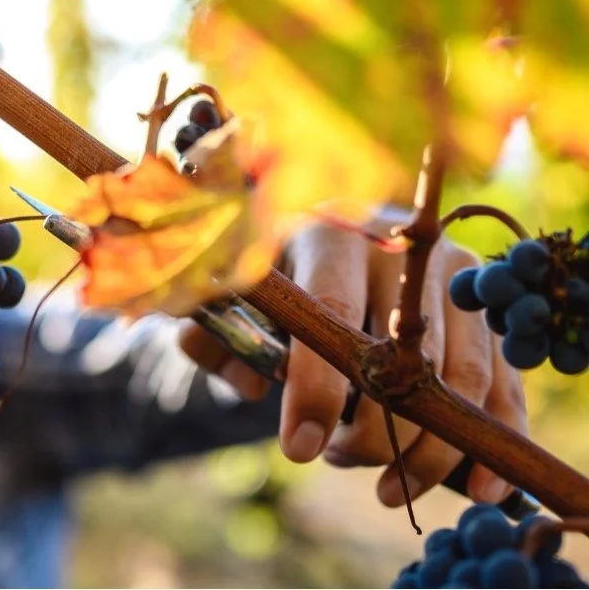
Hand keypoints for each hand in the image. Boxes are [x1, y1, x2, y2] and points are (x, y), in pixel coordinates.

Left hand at [179, 214, 528, 508]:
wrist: (339, 234)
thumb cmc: (282, 275)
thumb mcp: (238, 296)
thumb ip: (219, 338)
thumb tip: (252, 386)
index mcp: (332, 236)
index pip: (333, 313)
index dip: (317, 388)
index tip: (300, 449)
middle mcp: (402, 249)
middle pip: (404, 358)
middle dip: (373, 433)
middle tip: (335, 460)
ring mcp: (454, 275)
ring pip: (460, 378)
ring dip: (428, 449)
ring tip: (387, 485)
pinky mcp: (486, 307)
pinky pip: (504, 380)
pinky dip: (496, 437)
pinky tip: (478, 489)